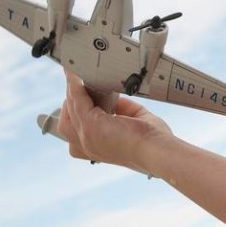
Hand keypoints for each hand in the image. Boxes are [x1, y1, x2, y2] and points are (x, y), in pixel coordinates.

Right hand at [57, 68, 173, 173]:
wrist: (159, 151)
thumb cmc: (152, 142)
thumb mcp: (134, 123)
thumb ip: (122, 111)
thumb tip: (116, 100)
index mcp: (94, 149)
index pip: (74, 130)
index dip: (75, 111)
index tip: (80, 94)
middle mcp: (85, 146)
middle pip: (66, 119)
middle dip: (71, 99)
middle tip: (79, 82)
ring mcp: (85, 137)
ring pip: (70, 108)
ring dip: (72, 90)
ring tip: (76, 75)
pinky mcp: (90, 126)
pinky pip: (76, 99)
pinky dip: (74, 85)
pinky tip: (76, 75)